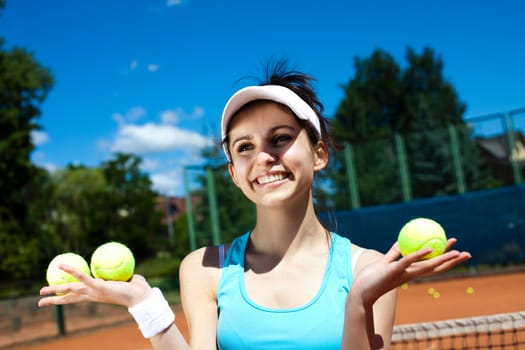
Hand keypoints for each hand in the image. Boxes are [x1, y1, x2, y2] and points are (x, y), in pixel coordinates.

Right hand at [38, 264, 151, 307]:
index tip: (56, 298)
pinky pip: (82, 277)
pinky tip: (61, 266)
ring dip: (55, 289)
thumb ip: (121, 275)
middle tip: (40, 301)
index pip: (78, 297)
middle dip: (54, 300)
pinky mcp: (98, 286)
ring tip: (41, 291)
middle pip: (69, 298)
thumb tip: (123, 267)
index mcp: (97, 294)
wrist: (142, 296)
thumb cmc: (137, 288)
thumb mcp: (127, 279)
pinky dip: (71, 271)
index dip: (66, 298)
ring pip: (70, 290)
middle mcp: (93, 295)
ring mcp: (95, 291)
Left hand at [351, 238, 470, 305]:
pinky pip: (408, 261)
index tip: (457, 250)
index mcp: (410, 272)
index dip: (445, 258)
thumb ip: (394, 253)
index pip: (432, 264)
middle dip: (453, 261)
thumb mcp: (386, 262)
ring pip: (428, 266)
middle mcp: (411, 274)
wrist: (361, 291)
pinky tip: (430, 249)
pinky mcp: (393, 271)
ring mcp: (404, 273)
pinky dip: (419, 255)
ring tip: (458, 252)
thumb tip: (401, 241)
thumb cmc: (373, 278)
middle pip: (437, 267)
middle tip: (468, 253)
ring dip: (444, 259)